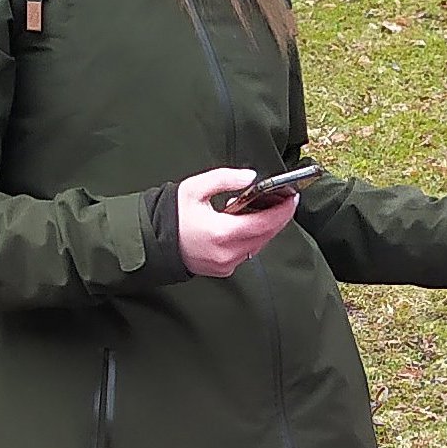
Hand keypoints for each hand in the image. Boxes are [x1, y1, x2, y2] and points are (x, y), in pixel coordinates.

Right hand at [177, 170, 303, 279]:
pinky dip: (253, 238)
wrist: (153, 240)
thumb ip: (225, 179)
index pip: (263, 223)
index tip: (293, 198)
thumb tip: (251, 177)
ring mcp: (225, 264)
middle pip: (265, 236)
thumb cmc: (172, 214)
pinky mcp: (223, 269)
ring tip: (268, 209)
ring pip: (257, 246)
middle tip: (287, 201)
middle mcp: (226, 253)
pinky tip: (249, 224)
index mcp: (220, 232)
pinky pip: (246, 253)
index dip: (282, 211)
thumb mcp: (196, 187)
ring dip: (266, 228)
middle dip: (278, 218)